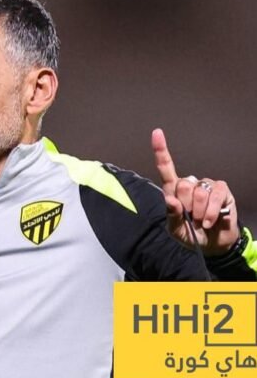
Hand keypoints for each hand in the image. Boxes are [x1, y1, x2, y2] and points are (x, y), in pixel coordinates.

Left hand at [152, 128, 238, 254]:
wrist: (212, 244)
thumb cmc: (191, 234)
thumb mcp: (176, 230)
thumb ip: (171, 216)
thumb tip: (171, 201)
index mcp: (173, 190)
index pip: (166, 168)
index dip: (161, 150)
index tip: (157, 133)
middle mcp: (189, 184)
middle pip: (182, 185)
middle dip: (186, 206)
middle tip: (190, 218)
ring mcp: (206, 186)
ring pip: (198, 193)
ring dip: (198, 212)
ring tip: (200, 220)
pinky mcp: (221, 190)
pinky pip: (215, 196)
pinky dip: (211, 212)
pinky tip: (210, 220)